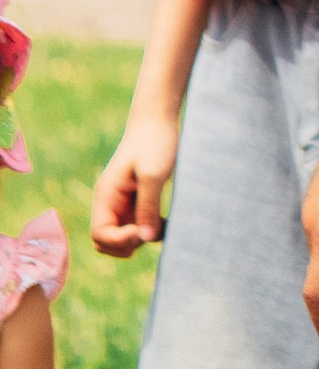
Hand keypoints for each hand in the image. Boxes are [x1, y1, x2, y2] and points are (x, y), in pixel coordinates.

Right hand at [93, 112, 180, 257]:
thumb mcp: (153, 174)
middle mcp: (110, 203)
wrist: (158, 122)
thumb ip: (148, 206)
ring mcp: (122, 204)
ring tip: (166, 227)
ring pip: (123, 238)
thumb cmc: (155, 143)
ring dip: (141, 240)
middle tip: (153, 231)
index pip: (99, 235)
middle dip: (127, 245)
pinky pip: (137, 228)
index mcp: (106, 196)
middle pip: (105, 242)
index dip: (120, 241)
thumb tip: (145, 238)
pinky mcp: (137, 202)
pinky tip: (169, 224)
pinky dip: (151, 231)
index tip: (144, 230)